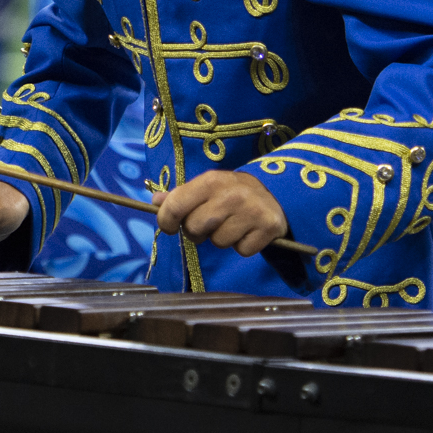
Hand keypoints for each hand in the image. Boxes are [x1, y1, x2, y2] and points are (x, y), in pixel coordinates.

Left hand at [152, 170, 288, 258]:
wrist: (277, 192)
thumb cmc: (232, 192)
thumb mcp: (207, 186)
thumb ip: (180, 195)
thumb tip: (155, 202)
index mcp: (211, 181)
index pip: (176, 205)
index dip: (166, 220)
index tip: (169, 226)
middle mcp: (230, 195)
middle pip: (194, 229)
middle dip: (197, 231)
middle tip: (209, 223)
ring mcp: (251, 212)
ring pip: (218, 243)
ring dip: (222, 239)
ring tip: (232, 224)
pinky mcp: (267, 228)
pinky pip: (242, 251)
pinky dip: (243, 245)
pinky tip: (248, 231)